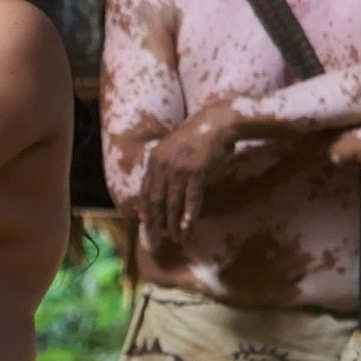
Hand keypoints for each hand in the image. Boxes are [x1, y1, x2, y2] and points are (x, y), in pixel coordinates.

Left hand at [141, 103, 238, 237]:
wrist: (217, 124)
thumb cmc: (196, 137)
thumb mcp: (171, 149)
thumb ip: (163, 165)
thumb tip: (159, 187)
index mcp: (153, 159)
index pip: (144, 189)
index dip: (145, 208)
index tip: (146, 222)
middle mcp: (162, 164)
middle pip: (155, 199)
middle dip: (158, 220)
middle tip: (161, 235)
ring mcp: (178, 168)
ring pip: (172, 202)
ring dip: (174, 222)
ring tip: (176, 237)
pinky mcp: (196, 171)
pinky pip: (191, 197)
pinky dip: (190, 214)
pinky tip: (188, 226)